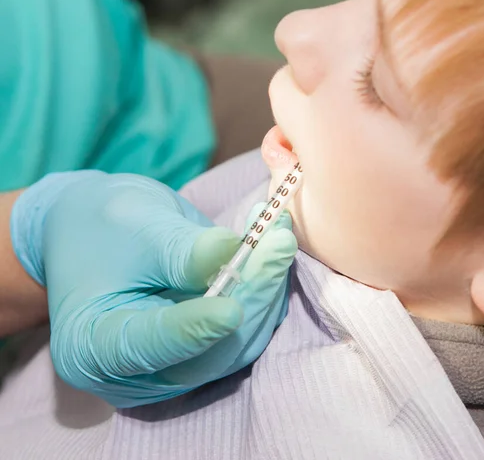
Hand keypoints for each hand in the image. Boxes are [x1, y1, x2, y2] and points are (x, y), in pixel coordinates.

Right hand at [11, 172, 296, 406]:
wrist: (97, 229)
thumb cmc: (103, 223)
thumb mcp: (134, 224)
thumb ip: (180, 249)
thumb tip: (233, 253)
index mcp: (92, 346)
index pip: (148, 346)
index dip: (193, 330)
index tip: (232, 307)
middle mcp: (133, 372)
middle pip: (205, 353)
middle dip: (250, 296)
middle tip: (279, 244)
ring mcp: (170, 366)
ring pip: (233, 345)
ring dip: (264, 291)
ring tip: (279, 238)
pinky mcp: (198, 351)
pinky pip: (239, 332)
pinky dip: (259, 291)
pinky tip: (272, 250)